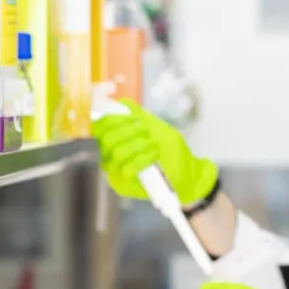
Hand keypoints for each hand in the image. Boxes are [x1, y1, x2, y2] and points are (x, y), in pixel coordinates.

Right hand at [92, 101, 218, 204]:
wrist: (187, 175)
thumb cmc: (170, 151)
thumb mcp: (158, 128)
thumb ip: (140, 116)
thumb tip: (123, 103)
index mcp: (115, 139)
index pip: (101, 127)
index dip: (111, 119)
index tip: (132, 116)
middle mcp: (110, 155)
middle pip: (107, 139)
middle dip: (127, 131)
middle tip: (145, 131)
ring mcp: (115, 171)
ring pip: (117, 153)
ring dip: (137, 145)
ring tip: (153, 144)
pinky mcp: (122, 185)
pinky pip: (126, 169)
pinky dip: (142, 159)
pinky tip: (153, 155)